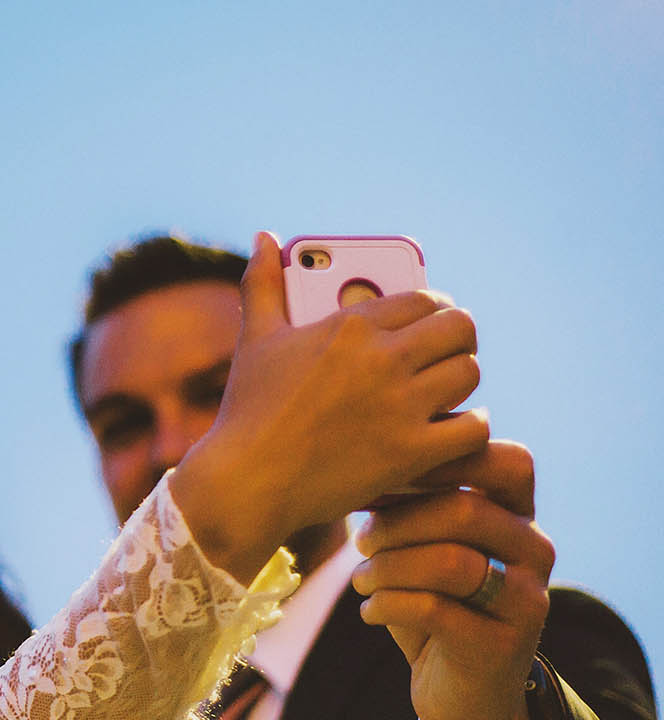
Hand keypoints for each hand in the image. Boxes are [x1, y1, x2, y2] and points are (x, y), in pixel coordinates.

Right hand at [173, 232, 488, 579]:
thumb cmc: (248, 410)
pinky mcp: (410, 453)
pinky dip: (470, 427)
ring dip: (461, 380)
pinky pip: (473, 428)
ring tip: (446, 389)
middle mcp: (381, 359)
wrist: (246, 482)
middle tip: (446, 352)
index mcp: (349, 325)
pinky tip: (452, 430)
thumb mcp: (255, 339)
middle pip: (459, 328)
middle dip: (458, 337)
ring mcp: (399, 407)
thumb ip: (262, 282)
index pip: (424, 298)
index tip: (433, 321)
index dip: (436, 308)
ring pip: (469, 373)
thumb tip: (264, 237)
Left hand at [351, 441, 554, 719]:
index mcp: (520, 516)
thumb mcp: (424, 549)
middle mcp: (535, 552)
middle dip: (397, 522)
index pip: (510, 463)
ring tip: (361, 580)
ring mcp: (526, 600)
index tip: (385, 478)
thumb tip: (362, 467)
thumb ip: (411, 507)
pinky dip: (387, 604)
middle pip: (465, 510)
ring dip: (388, 567)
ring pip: (450, 561)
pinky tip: (368, 611)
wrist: (463, 693)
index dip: (446, 461)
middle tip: (362, 541)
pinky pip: (434, 610)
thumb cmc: (435, 605)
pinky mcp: (503, 646)